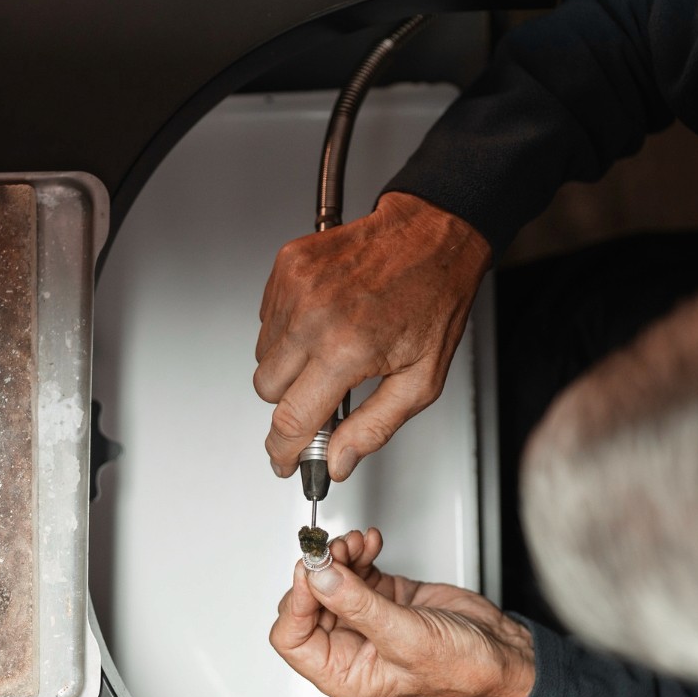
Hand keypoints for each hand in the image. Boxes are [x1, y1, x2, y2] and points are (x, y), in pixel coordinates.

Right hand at [254, 192, 490, 480]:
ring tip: (331, 348)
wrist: (431, 235)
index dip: (284, 450)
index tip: (285, 460)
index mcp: (346, 348)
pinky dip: (288, 330)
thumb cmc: (433, 300)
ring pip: (264, 355)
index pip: (292, 418)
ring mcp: (296, 287)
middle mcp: (314, 316)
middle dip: (291, 401)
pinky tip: (323, 320)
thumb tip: (338, 461)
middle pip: (267, 389)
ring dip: (290, 364)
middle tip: (325, 394)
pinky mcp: (287, 266)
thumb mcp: (421, 380)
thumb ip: (375, 427)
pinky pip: (267, 319)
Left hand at [269, 527, 534, 696]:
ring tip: (357, 543)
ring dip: (339, 556)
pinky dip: (358, 551)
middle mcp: (349, 648)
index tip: (312, 570)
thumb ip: (358, 605)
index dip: (297, 601)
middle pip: (308, 603)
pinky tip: (371, 542)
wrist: (502, 653)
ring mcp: (365, 620)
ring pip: (330, 580)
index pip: (292, 638)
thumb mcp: (405, 638)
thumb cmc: (462, 668)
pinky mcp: (382, 597)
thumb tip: (318, 577)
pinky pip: (355, 569)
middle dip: (320, 571)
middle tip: (334, 549)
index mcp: (344, 674)